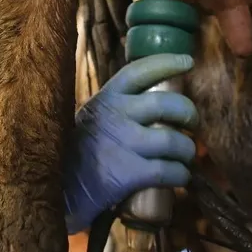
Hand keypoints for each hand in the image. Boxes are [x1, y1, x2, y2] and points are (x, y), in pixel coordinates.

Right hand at [63, 53, 198, 234]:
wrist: (60, 190)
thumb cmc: (81, 152)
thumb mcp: (94, 118)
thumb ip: (119, 108)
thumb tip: (160, 103)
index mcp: (107, 98)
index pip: (139, 71)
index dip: (167, 63)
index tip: (188, 62)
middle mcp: (116, 115)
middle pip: (166, 104)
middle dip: (188, 113)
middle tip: (192, 124)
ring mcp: (123, 144)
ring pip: (173, 140)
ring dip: (187, 150)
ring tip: (185, 156)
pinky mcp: (129, 173)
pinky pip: (169, 171)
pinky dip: (181, 174)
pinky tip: (180, 177)